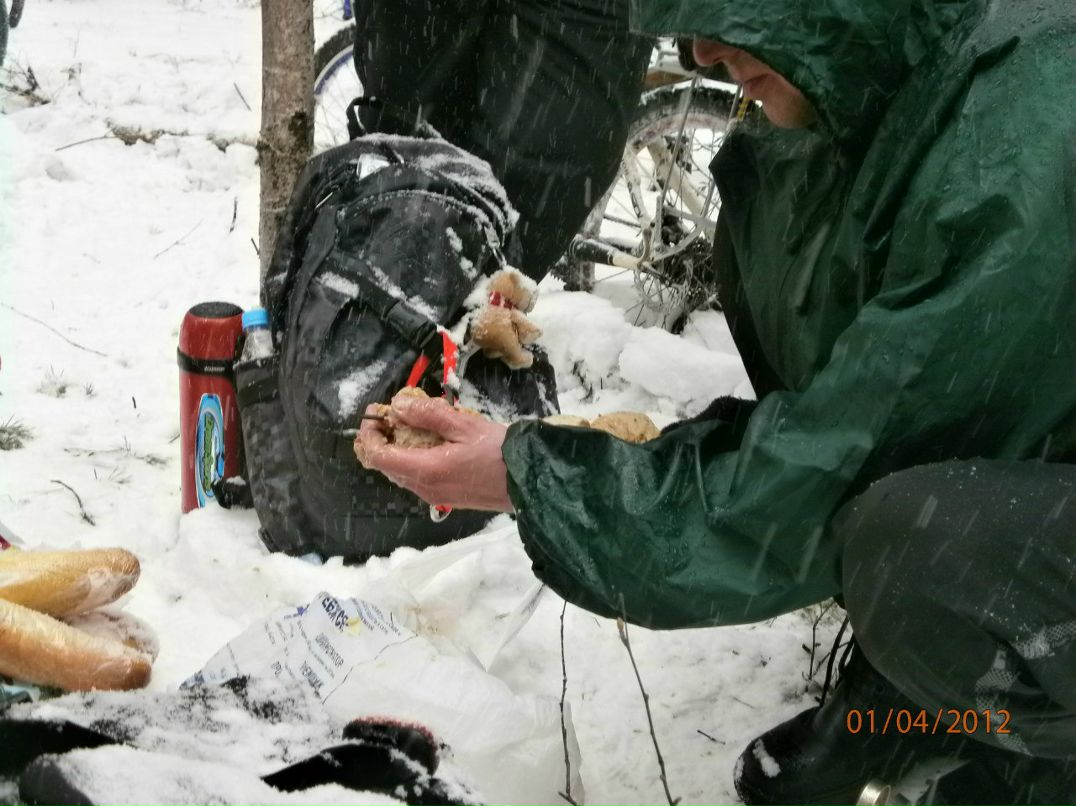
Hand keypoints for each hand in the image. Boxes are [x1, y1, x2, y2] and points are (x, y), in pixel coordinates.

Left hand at [356, 393, 513, 512]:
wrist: (529, 481)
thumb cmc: (499, 451)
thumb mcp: (464, 425)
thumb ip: (428, 414)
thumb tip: (397, 405)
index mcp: (425, 470)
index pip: (378, 455)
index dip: (369, 434)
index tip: (376, 413)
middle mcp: (424, 488)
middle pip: (385, 466)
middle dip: (382, 439)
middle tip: (393, 415)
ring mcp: (434, 495)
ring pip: (400, 472)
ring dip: (397, 449)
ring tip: (411, 424)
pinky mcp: (444, 497)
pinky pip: (416, 478)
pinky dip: (412, 458)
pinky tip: (429, 442)